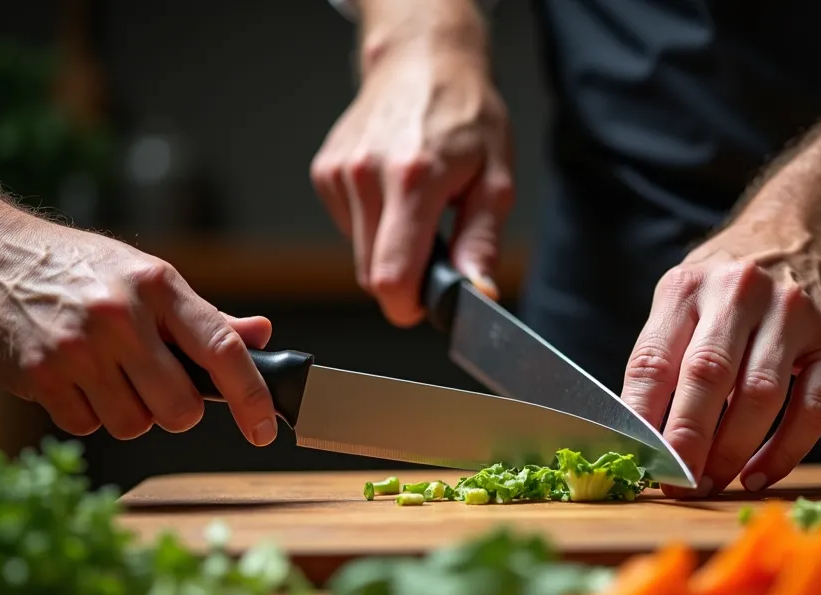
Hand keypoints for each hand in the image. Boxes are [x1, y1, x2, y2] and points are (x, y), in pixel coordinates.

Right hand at [0, 217, 278, 444]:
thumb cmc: (81, 271)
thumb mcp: (147, 278)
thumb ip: (205, 317)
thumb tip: (261, 335)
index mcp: (159, 286)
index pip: (223, 349)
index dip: (252, 397)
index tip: (265, 429)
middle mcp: (121, 315)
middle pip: (181, 408)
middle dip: (177, 410)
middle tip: (157, 386)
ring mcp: (79, 347)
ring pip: (135, 424)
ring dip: (130, 412)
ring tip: (107, 373)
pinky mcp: (40, 374)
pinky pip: (87, 425)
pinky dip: (87, 412)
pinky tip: (73, 377)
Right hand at [310, 44, 512, 325]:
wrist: (423, 63)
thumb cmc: (465, 114)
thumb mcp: (496, 179)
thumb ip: (482, 242)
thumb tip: (477, 292)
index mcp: (414, 179)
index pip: (392, 277)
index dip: (410, 305)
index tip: (428, 303)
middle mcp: (367, 175)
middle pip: (371, 275)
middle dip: (405, 278)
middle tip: (437, 246)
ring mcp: (339, 172)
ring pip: (359, 254)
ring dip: (389, 248)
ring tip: (418, 208)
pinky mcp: (325, 172)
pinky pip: (348, 228)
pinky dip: (373, 225)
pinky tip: (394, 193)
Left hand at [621, 196, 820, 497]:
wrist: (814, 232)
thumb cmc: (733, 286)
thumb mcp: (688, 297)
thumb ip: (665, 355)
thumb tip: (637, 435)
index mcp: (689, 287)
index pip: (653, 360)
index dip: (640, 418)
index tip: (634, 462)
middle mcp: (741, 293)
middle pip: (707, 376)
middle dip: (686, 440)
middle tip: (675, 485)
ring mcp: (795, 314)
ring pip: (759, 396)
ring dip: (732, 451)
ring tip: (711, 482)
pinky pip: (812, 407)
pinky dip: (786, 450)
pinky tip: (760, 474)